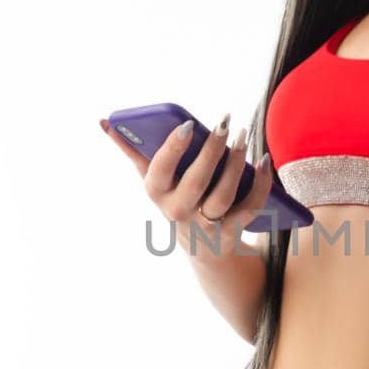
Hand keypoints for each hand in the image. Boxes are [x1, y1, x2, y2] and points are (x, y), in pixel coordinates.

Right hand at [99, 114, 271, 254]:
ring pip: (223, 195)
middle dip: (210, 152)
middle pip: (196, 182)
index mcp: (157, 193)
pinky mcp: (231, 231)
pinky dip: (260, 184)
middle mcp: (178, 212)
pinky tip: (264, 161)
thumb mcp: (153, 178)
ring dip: (235, 165)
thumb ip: (131, 150)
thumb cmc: (175, 197)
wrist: (201, 246)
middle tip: (224, 123)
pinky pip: (249, 207)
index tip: (188, 125)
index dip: (173, 149)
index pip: (160, 171)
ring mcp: (205, 224)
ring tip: (242, 137)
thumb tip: (104, 122)